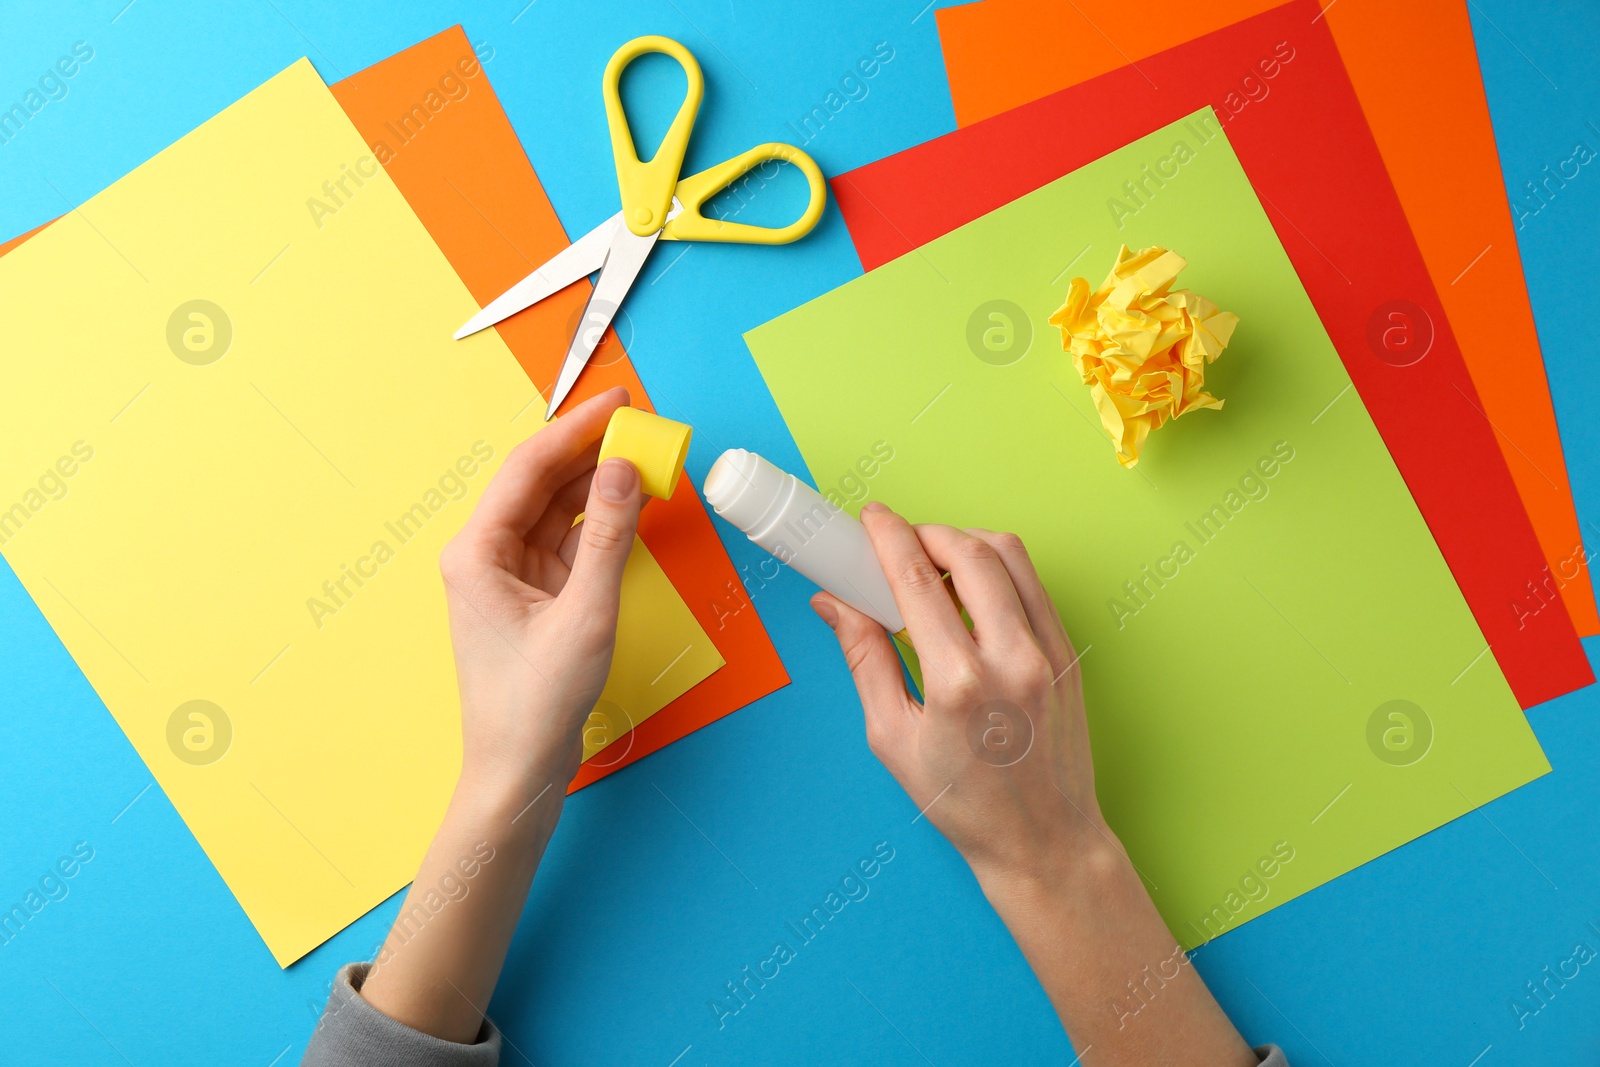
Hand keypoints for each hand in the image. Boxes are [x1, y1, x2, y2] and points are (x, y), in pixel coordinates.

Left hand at [439, 386, 643, 795]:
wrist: (518, 771)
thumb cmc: (535, 704)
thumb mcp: (585, 614)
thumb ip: (611, 538)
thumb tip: (626, 471)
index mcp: (478, 552)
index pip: (529, 469)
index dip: (576, 430)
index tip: (619, 404)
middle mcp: (485, 556)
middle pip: (542, 483)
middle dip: (592, 453)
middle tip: (642, 428)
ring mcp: (507, 576)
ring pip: (557, 510)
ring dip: (600, 487)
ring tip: (646, 463)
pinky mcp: (531, 596)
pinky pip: (567, 542)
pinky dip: (600, 524)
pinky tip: (632, 508)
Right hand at [811, 504, 1104, 884]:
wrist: (1043, 841)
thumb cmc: (965, 804)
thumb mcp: (891, 738)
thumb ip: (865, 659)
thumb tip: (835, 604)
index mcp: (958, 683)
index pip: (917, 579)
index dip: (888, 535)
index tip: (871, 517)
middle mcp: (1011, 659)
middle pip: (969, 551)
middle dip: (927, 532)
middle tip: (899, 541)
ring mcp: (1049, 654)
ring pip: (1010, 556)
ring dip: (967, 542)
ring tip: (935, 563)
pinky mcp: (1069, 655)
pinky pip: (1033, 585)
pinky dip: (999, 570)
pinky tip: (972, 591)